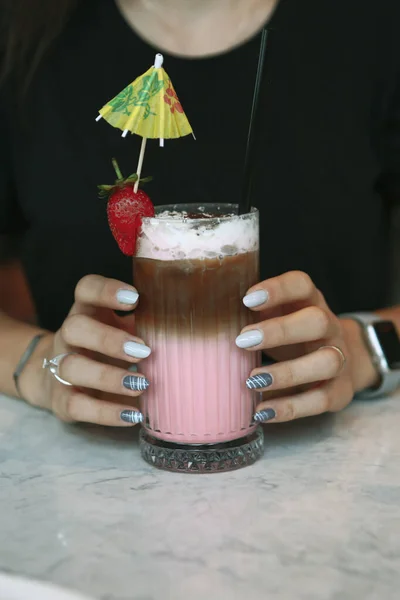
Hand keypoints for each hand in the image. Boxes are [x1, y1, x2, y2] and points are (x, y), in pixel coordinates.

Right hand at [21, 275, 150, 426]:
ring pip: (72, 367)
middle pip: (75, 327)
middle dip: (109, 339)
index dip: (105, 291)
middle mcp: (68, 336)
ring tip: (142, 384)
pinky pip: (77, 405)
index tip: (134, 298)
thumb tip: (190, 325)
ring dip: (109, 377)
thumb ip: (146, 324)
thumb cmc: (105, 349)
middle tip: (144, 352)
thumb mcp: (123, 330)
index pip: (86, 289)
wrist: (61, 381)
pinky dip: (105, 413)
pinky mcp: (61, 400)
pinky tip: (132, 415)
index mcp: (87, 311)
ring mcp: (59, 368)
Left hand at [237, 271, 379, 422]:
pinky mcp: (341, 391)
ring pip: (326, 362)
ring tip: (252, 381)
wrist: (340, 359)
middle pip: (317, 321)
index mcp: (310, 302)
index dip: (277, 289)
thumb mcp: (277, 318)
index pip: (301, 285)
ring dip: (287, 373)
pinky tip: (262, 411)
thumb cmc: (293, 336)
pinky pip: (321, 400)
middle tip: (242, 342)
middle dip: (280, 331)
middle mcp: (330, 327)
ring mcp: (340, 358)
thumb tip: (205, 321)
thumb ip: (251, 317)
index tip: (246, 300)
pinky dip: (290, 408)